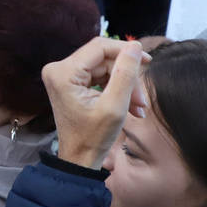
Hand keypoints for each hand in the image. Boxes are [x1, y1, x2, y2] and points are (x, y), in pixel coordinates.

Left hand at [41, 38, 149, 169]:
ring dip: (124, 84)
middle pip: (103, 58)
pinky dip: (115, 88)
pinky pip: (98, 75)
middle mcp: (58, 69)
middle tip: (142, 101)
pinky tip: (129, 105)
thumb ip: (126, 73)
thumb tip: (135, 46)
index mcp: (63, 73)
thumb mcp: (115, 106)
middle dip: (126, 76)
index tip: (148, 61)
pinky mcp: (70, 82)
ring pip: (104, 67)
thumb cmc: (93, 139)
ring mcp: (63, 76)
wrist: (79, 160)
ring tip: (137, 107)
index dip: (126, 51)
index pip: (100, 47)